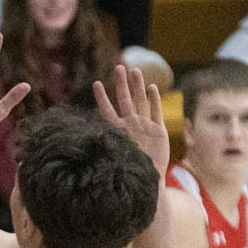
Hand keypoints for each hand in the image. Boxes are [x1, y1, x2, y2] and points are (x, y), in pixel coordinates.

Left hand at [92, 60, 168, 176]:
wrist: (148, 180)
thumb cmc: (129, 172)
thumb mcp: (115, 157)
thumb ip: (107, 145)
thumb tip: (89, 140)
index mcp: (118, 131)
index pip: (107, 111)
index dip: (102, 97)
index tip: (96, 83)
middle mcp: (130, 125)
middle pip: (125, 100)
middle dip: (122, 84)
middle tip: (118, 67)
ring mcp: (145, 126)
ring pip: (141, 102)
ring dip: (138, 86)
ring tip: (135, 70)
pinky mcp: (158, 130)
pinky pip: (156, 112)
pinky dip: (154, 100)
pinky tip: (151, 87)